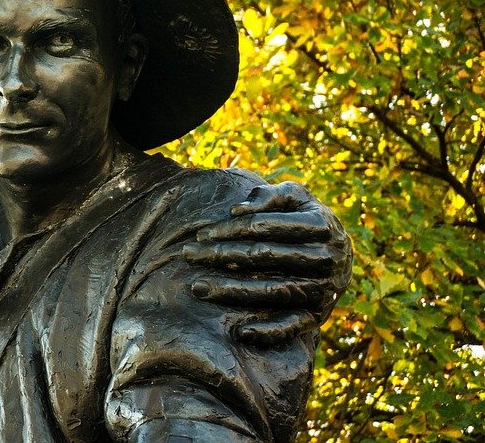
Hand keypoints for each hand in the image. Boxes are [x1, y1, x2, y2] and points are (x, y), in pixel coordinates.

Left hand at [184, 181, 351, 345]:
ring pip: (269, 290)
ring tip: (197, 287)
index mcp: (320, 225)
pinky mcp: (318, 316)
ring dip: (230, 291)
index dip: (229, 229)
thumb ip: (270, 195)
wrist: (341, 255)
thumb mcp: (296, 198)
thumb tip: (238, 210)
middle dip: (220, 255)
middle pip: (262, 256)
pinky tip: (241, 333)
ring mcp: (322, 290)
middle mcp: (325, 259)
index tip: (201, 234)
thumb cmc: (306, 219)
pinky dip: (269, 332)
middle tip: (188, 256)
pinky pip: (292, 327)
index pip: (264, 226)